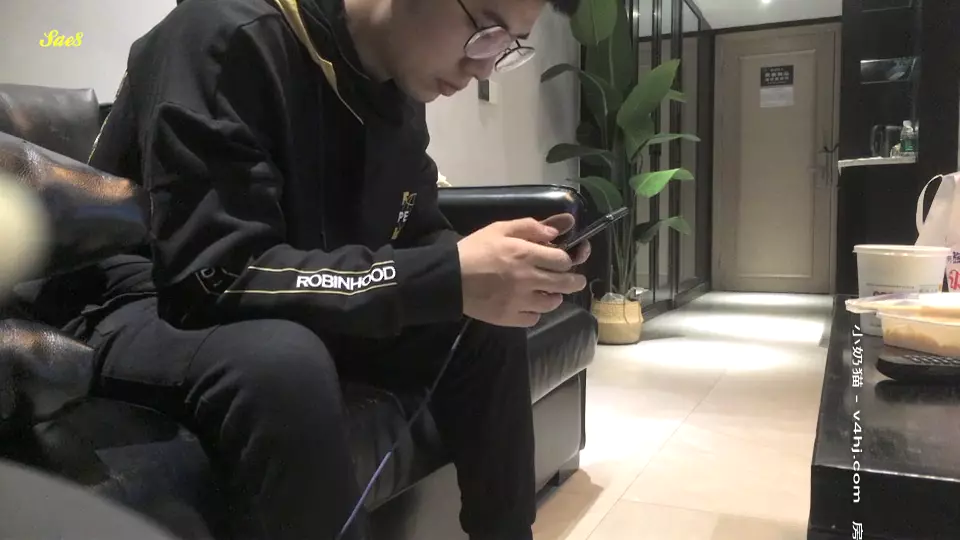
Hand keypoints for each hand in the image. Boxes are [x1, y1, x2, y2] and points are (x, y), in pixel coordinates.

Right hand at [457, 217, 587, 326]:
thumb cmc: (475, 249)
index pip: (563, 260)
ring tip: (546, 291)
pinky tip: (527, 304)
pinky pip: (533, 318)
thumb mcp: (501, 228)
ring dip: (554, 296)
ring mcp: (520, 301)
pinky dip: (534, 312)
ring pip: (552, 303)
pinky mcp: (509, 318)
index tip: (566, 260)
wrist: (449, 278)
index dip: (568, 259)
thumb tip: (558, 231)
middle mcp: (528, 279)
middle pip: (566, 283)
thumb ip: (531, 227)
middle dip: (574, 281)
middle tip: (574, 280)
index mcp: (526, 254)